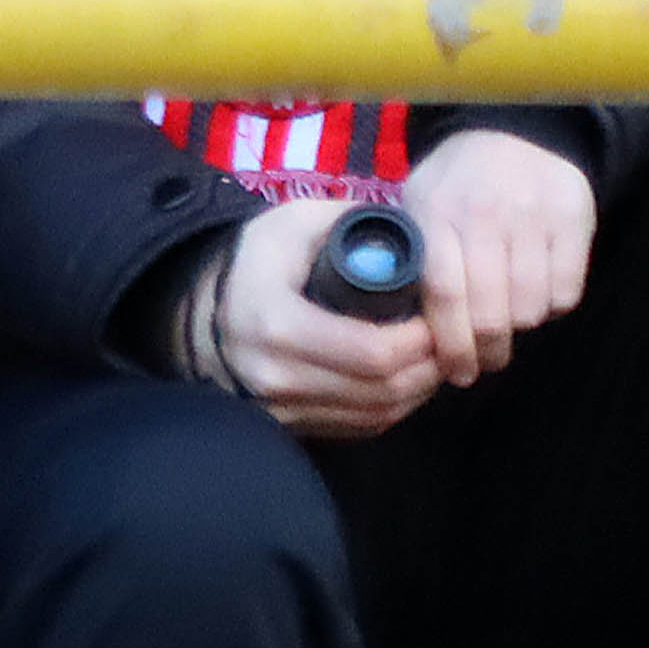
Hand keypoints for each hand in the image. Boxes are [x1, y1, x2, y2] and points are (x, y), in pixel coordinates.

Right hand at [207, 199, 443, 439]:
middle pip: (380, 390)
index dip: (418, 341)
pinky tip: (407, 382)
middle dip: (427, 367)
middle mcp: (277, 377)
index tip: (438, 317)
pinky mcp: (290, 427)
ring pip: (375, 416)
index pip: (371, 353)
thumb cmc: (255, 261)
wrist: (200, 311)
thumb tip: (408, 230)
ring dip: (417, 391)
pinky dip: (392, 407)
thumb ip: (349, 219)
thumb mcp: (294, 222)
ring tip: (434, 358)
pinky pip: (357, 428)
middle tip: (447, 339)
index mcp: (277, 324)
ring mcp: (281, 410)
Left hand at [399, 130, 596, 385]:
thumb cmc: (457, 182)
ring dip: (520, 325)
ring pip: (531, 309)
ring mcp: (532, 214)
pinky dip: (552, 304)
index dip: (451, 346)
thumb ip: (414, 260)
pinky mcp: (573, 217)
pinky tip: (537, 288)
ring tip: (508, 313)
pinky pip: (566, 293)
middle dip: (487, 351)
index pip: (445, 295)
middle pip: (490, 313)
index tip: (456, 372)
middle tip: (484, 362)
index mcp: (437, 211)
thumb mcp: (419, 205)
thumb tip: (414, 335)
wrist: (514, 130)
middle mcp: (485, 212)